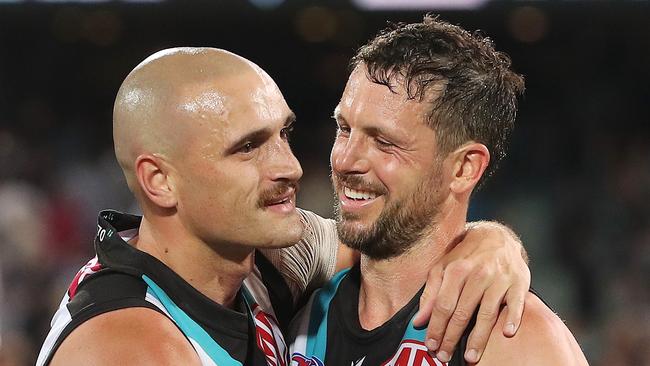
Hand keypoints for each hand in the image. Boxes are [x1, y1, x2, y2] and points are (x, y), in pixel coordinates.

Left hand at [412, 221, 529, 363]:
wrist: (496, 236)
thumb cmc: (465, 256)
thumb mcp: (442, 267)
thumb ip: (430, 293)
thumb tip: (418, 321)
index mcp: (456, 270)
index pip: (442, 305)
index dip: (435, 327)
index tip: (430, 345)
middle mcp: (477, 274)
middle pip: (462, 312)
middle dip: (452, 338)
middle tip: (445, 356)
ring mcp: (499, 279)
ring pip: (487, 314)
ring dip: (478, 338)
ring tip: (470, 357)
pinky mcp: (518, 283)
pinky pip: (516, 304)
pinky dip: (513, 319)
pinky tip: (507, 334)